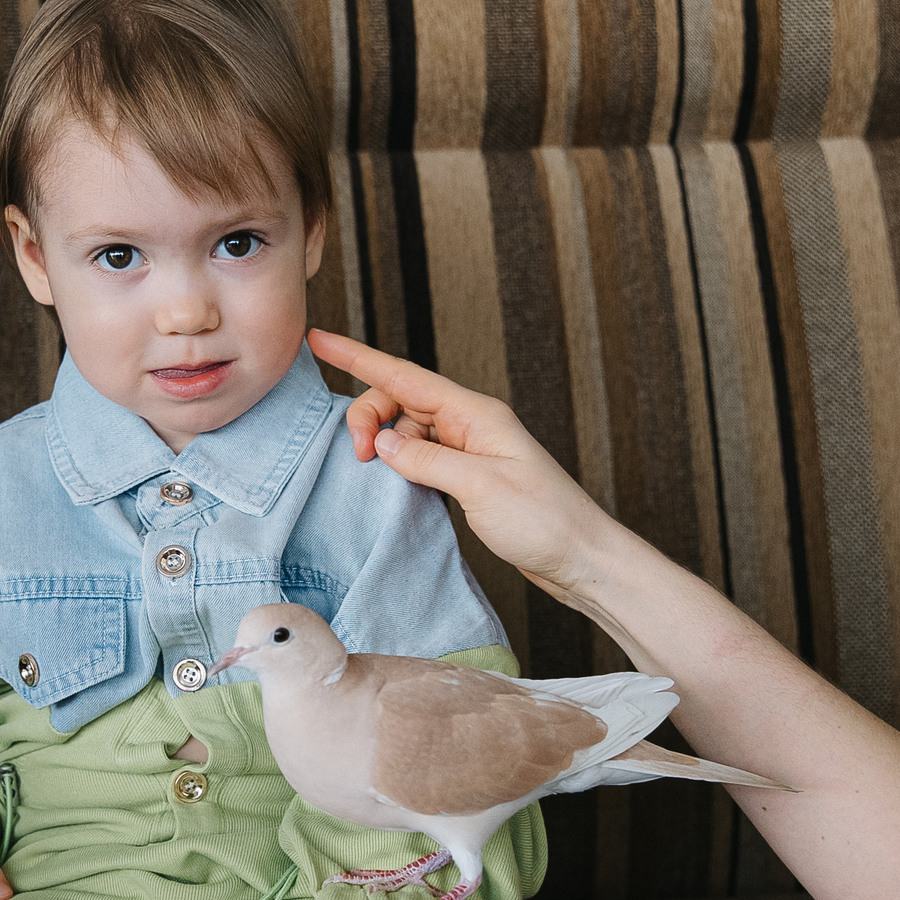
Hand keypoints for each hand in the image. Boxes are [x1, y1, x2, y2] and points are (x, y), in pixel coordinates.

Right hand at [308, 328, 619, 603]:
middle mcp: (469, 424)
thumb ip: (426, 460)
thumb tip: (384, 442)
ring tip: (376, 475)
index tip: (319, 340)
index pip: (405, 375)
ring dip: (384, 445)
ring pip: (406, 431)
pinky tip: (391, 482)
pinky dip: (399, 465)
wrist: (581, 559)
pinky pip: (419, 458)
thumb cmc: (545, 521)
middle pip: (399, 401)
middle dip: (369, 419)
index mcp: (476, 413)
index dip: (357, 356)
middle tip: (362, 458)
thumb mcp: (480, 487)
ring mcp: (468, 451)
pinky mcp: (467, 479)